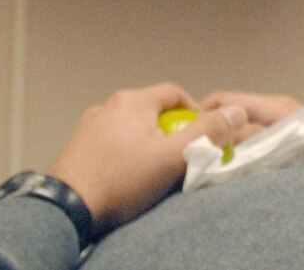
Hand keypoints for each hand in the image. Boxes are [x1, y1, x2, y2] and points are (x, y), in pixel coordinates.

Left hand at [46, 84, 246, 232]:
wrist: (66, 210)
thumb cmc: (122, 180)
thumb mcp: (174, 158)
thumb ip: (208, 132)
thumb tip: (237, 111)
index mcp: (132, 101)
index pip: (175, 93)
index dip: (195, 113)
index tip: (201, 138)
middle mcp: (108, 106)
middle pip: (153, 111)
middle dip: (170, 131)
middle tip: (178, 157)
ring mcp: (88, 126)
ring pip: (131, 127)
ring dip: (146, 142)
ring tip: (151, 170)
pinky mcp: (76, 147)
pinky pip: (111, 142)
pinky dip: (124, 153)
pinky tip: (125, 176)